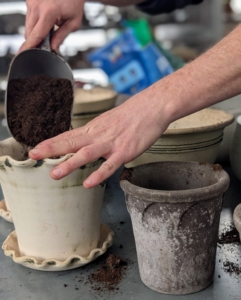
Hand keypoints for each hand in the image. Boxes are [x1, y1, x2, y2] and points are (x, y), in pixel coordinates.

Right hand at [20, 0, 84, 51]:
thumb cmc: (74, 3)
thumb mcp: (73, 23)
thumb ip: (61, 37)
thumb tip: (53, 48)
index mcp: (48, 13)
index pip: (36, 35)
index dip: (29, 47)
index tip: (23, 54)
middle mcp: (36, 6)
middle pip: (29, 33)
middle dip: (36, 41)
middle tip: (47, 43)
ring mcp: (31, 2)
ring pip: (28, 26)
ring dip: (35, 32)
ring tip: (50, 27)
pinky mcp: (29, 0)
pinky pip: (29, 17)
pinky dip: (35, 23)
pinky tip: (46, 19)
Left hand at [29, 87, 170, 187]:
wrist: (151, 107)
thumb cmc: (131, 115)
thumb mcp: (108, 122)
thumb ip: (96, 134)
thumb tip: (85, 144)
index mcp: (94, 128)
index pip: (68, 136)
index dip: (51, 143)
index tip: (35, 149)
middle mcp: (98, 135)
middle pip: (71, 142)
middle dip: (51, 150)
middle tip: (33, 156)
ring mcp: (111, 143)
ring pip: (86, 154)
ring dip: (69, 164)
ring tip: (54, 174)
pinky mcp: (125, 151)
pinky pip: (110, 165)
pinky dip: (99, 174)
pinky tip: (88, 183)